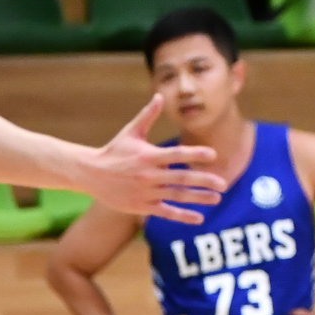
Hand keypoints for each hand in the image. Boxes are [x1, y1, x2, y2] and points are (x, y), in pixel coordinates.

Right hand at [86, 96, 225, 220]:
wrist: (90, 173)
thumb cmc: (113, 151)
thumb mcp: (130, 132)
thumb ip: (147, 115)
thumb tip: (159, 96)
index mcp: (148, 155)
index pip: (176, 154)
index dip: (195, 154)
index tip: (213, 155)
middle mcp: (149, 174)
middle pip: (181, 177)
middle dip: (204, 181)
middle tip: (223, 184)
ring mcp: (146, 191)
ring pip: (176, 195)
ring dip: (198, 198)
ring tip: (217, 198)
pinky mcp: (142, 206)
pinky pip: (166, 212)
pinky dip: (182, 216)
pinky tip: (198, 218)